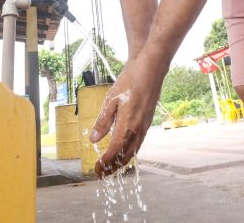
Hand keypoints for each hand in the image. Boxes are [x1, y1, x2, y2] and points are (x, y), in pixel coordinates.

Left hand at [89, 54, 165, 176]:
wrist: (150, 70)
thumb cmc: (130, 81)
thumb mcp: (111, 99)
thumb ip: (103, 121)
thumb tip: (94, 139)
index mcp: (128, 125)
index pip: (115, 151)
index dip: (106, 163)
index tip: (97, 169)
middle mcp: (138, 130)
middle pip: (126, 156)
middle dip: (113, 167)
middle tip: (102, 174)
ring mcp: (145, 126)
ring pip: (134, 151)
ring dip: (121, 162)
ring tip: (111, 167)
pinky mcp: (147, 122)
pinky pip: (138, 143)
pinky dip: (129, 152)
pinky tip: (123, 151)